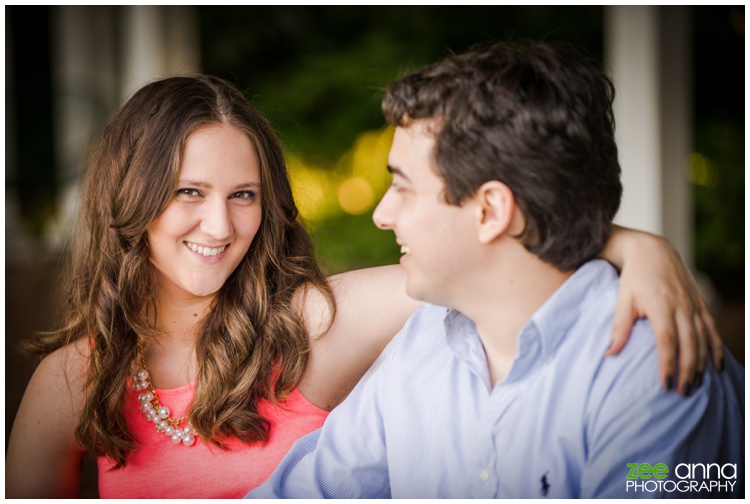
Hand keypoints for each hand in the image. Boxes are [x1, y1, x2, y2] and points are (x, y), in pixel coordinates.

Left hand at [604, 229, 722, 394]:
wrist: (651, 251)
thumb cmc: (632, 278)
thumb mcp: (622, 300)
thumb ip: (619, 328)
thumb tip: (609, 354)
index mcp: (661, 306)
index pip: (667, 342)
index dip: (668, 365)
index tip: (665, 385)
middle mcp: (682, 306)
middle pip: (690, 345)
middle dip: (688, 371)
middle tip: (683, 393)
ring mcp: (694, 305)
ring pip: (703, 339)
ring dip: (702, 364)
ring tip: (697, 385)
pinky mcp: (700, 303)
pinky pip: (712, 329)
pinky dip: (716, 348)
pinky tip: (717, 366)